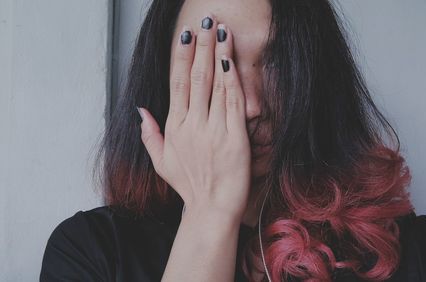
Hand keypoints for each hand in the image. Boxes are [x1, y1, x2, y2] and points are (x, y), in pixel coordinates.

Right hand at [138, 17, 250, 219]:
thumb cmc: (189, 186)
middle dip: (201, 46)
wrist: (212, 209)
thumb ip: (150, 134)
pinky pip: (233, 103)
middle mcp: (193, 125)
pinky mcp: (235, 137)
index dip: (181, 56)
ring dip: (218, 54)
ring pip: (215, 85)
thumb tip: (140, 111)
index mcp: (175, 127)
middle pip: (196, 77)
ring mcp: (214, 130)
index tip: (186, 35)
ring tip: (221, 31)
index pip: (177, 83)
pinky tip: (231, 61)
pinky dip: (232, 80)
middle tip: (205, 21)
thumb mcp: (161, 162)